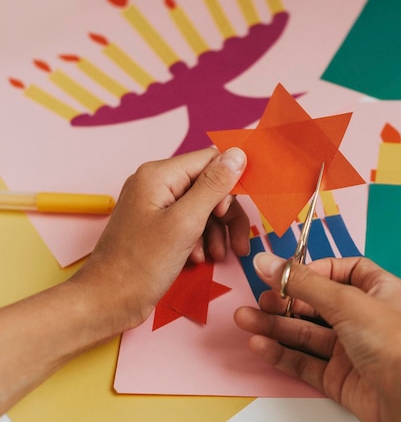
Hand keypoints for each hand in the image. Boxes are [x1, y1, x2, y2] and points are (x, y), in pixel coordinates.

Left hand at [0, 147, 249, 413]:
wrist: (108, 301)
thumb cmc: (142, 264)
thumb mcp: (186, 222)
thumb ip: (214, 186)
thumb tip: (238, 153)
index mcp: (159, 174)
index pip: (211, 160)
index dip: (229, 184)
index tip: (233, 214)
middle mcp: (156, 183)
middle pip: (209, 185)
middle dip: (227, 214)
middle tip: (238, 244)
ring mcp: (155, 204)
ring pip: (203, 205)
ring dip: (216, 230)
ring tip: (218, 256)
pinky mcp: (157, 225)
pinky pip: (190, 221)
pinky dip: (201, 238)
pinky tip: (200, 258)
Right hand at [234, 254, 400, 421]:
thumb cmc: (395, 343)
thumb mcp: (345, 301)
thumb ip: (302, 282)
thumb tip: (268, 261)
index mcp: (378, 290)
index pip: (342, 271)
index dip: (314, 270)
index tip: (287, 273)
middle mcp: (364, 318)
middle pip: (317, 303)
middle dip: (285, 300)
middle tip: (260, 298)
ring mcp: (351, 349)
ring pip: (306, 333)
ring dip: (275, 325)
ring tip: (246, 319)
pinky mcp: (339, 377)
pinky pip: (304, 360)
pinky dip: (281, 352)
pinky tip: (260, 343)